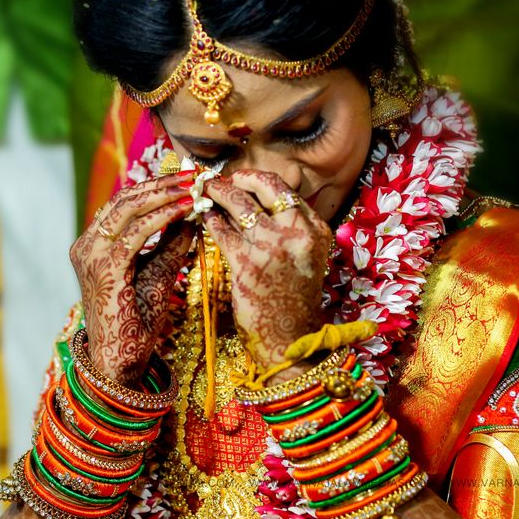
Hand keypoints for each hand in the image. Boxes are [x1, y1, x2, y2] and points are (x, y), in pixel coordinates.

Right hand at [69, 173, 195, 384]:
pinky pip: (136, 233)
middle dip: (162, 183)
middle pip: (124, 199)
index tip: (185, 177)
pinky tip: (185, 210)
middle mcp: (87, 245)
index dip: (155, 186)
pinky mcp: (105, 268)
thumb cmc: (136, 323)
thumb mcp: (158, 274)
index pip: (124, 203)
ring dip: (164, 194)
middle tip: (193, 174)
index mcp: (94, 244)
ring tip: (192, 187)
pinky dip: (162, 217)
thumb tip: (193, 216)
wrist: (118, 360)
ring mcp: (91, 255)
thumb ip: (171, 246)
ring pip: (128, 208)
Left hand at [201, 170, 331, 368]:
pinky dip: (210, 219)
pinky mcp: (247, 262)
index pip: (284, 190)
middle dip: (239, 178)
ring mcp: (272, 245)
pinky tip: (203, 217)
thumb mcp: (304, 257)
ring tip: (204, 190)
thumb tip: (252, 201)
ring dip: (218, 192)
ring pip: (239, 203)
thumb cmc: (292, 299)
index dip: (258, 180)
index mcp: (315, 229)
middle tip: (220, 179)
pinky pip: (222, 230)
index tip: (241, 179)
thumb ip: (288, 229)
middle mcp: (297, 232)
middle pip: (265, 185)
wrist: (291, 339)